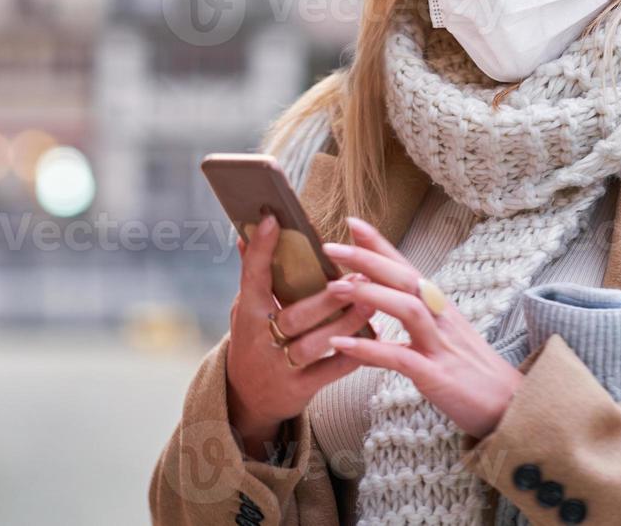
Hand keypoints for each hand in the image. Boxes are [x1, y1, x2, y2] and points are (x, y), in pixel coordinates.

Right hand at [225, 213, 376, 460]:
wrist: (245, 399)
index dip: (261, 250)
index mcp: (249, 314)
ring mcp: (279, 367)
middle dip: (327, 298)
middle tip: (358, 276)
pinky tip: (375, 335)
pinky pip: (330, 372)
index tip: (274, 220)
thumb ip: (252, 276)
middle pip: (294, 317)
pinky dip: (353, 355)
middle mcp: (261, 340)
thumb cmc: (254, 342)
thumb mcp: (246, 310)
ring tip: (372, 302)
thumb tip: (246, 233)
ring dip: (346, 324)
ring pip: (315, 345)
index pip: (253, 277)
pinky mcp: (299, 389)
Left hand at [322, 216, 523, 439]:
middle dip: (368, 259)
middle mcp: (442, 318)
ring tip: (334, 288)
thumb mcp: (446, 335)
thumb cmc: (473, 372)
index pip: (407, 267)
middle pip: (405, 278)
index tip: (352, 223)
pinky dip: (370, 349)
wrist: (512, 404)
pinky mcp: (436, 375)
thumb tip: (386, 299)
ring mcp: (440, 345)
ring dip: (369, 295)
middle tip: (331, 247)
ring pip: (406, 308)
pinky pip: (399, 358)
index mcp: (441, 307)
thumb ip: (419, 316)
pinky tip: (342, 344)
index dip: (381, 245)